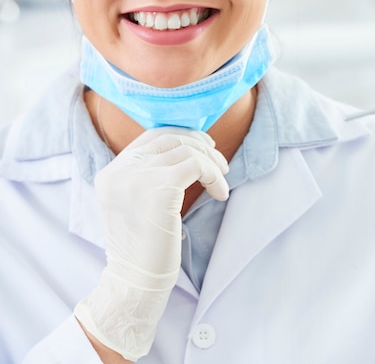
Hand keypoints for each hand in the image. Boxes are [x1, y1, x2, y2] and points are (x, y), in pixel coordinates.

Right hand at [74, 127, 228, 360]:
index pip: (151, 137)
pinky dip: (213, 176)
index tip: (205, 147)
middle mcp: (119, 171)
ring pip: (186, 151)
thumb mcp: (135, 203)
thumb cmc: (144, 247)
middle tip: (221, 163)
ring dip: (212, 163)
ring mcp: (135, 178)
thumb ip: (148, 176)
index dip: (182, 136)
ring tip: (221, 182)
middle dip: (201, 146)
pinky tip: (220, 194)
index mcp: (111, 173)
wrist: (135, 280)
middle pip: (169, 139)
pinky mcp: (158, 188)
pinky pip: (196, 165)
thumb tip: (188, 150)